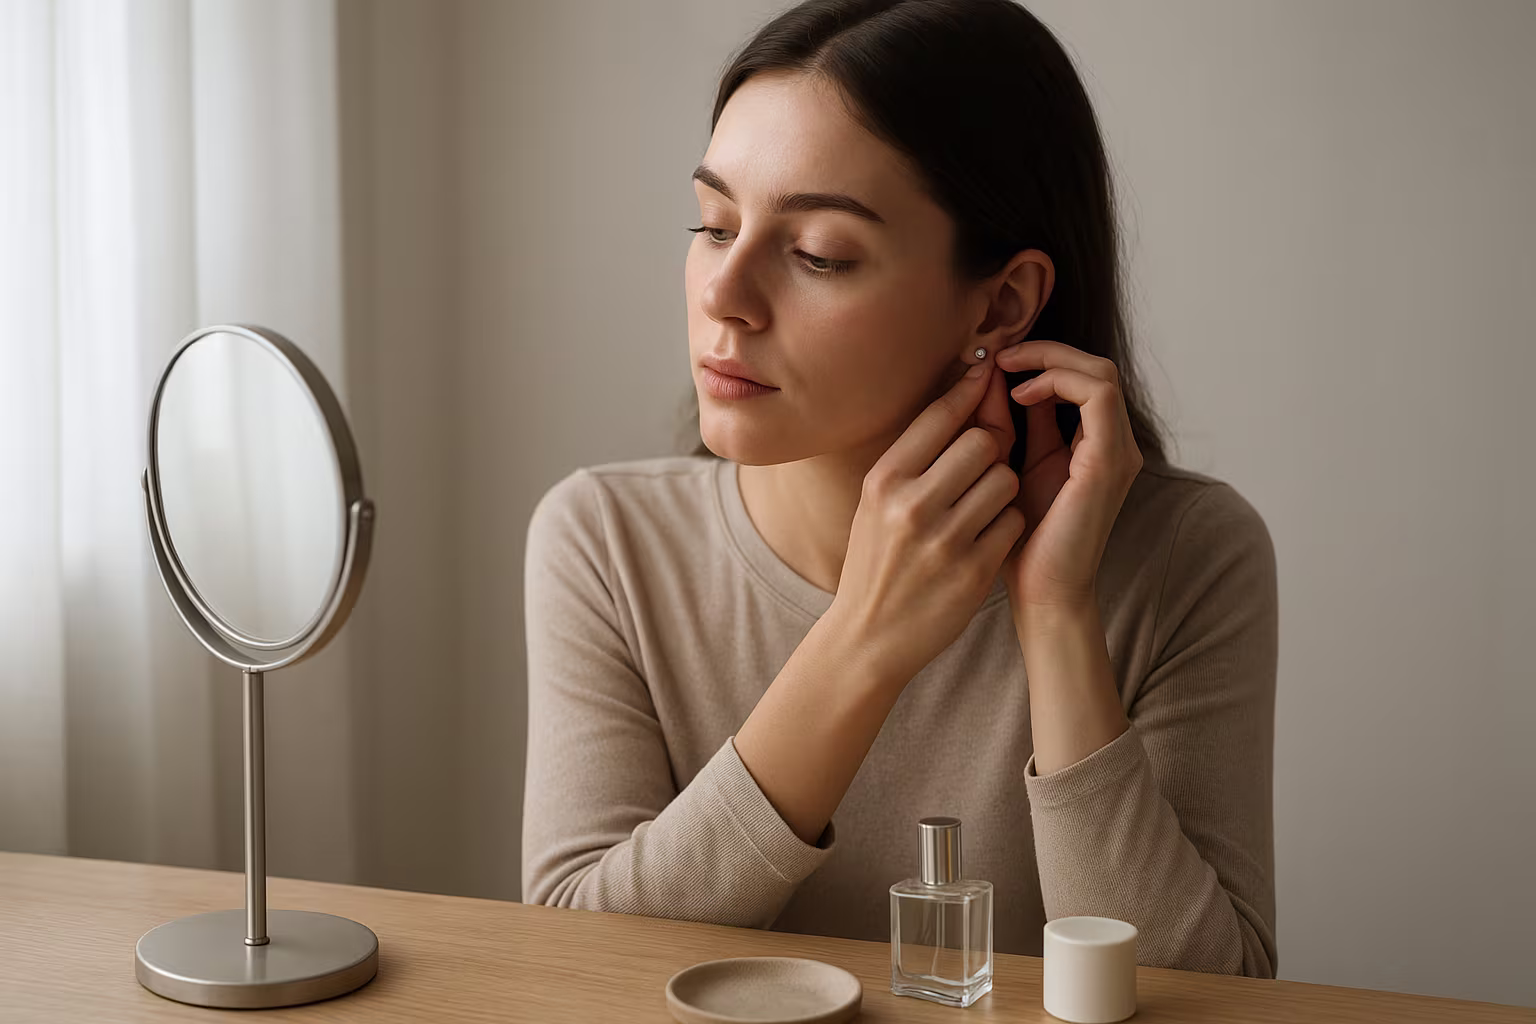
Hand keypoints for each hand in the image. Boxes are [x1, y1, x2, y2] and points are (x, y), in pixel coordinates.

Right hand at [829, 361, 1025, 687]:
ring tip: (979, 510)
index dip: (970, 388)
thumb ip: (916, 456)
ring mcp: (944, 540)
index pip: (939, 415)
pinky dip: (1006, 526)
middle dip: (991, 450)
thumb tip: (964, 394)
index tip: (988, 371)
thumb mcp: (877, 503)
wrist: (867, 638)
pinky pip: (1013, 521)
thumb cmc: (876, 561)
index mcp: (883, 481)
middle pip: (983, 442)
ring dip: (1001, 490)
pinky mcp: (974, 572)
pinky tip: (983, 541)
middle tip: (980, 469)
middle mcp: (910, 506)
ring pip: (1005, 479)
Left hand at [995, 340, 1143, 616]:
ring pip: (1100, 373)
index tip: (994, 362)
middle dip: (1045, 351)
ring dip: (1050, 360)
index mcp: (1093, 445)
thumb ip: (1009, 423)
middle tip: (999, 354)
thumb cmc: (1022, 540)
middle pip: (1095, 367)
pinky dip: (1058, 382)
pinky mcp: (1109, 461)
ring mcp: (1117, 451)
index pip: (1080, 378)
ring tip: (1007, 368)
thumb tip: (988, 375)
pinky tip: (1019, 396)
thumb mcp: (1010, 467)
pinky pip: (1098, 395)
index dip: (1039, 358)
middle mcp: (1114, 444)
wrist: (1042, 593)